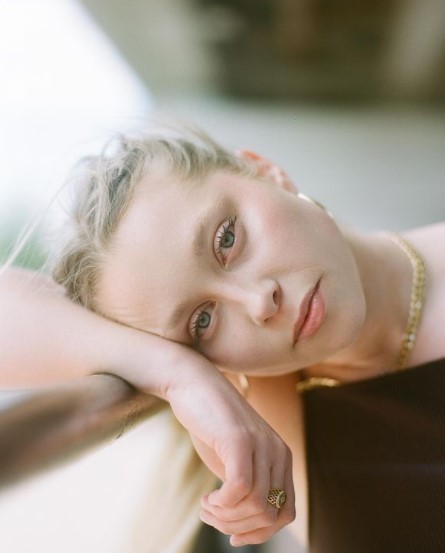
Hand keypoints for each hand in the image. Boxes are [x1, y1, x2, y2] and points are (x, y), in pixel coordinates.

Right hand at [166, 354, 295, 546]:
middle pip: (270, 516)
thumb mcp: (235, 460)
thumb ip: (247, 486)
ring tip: (206, 507)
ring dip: (226, 518)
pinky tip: (206, 498)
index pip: (285, 514)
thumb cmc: (211, 424)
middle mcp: (278, 452)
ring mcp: (261, 444)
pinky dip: (221, 505)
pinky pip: (239, 490)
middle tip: (212, 516)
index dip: (260, 533)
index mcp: (281, 458)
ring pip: (256, 507)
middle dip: (239, 528)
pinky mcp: (240, 440)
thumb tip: (246, 529)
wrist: (194, 384)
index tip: (233, 535)